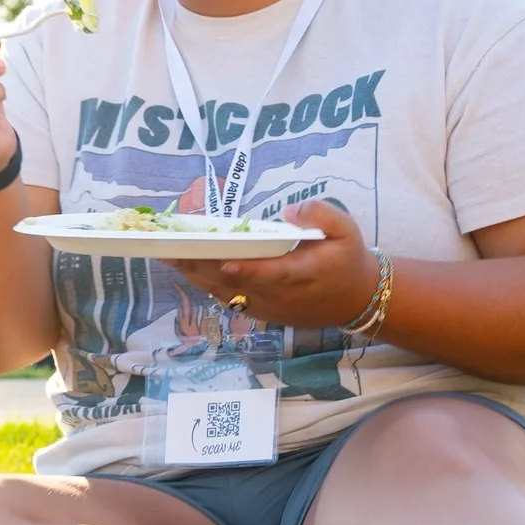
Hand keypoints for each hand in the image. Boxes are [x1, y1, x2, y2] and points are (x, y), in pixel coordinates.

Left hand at [168, 200, 379, 328]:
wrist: (357, 299)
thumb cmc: (348, 258)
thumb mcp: (347, 229)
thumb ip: (321, 215)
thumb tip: (289, 211)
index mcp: (303, 274)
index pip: (272, 274)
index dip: (248, 271)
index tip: (225, 262)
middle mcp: (280, 295)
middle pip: (236, 284)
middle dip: (203, 266)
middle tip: (171, 248)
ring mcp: (268, 307)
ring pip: (225, 293)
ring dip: (196, 275)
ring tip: (167, 255)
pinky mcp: (260, 312)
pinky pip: (227, 299)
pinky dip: (205, 284)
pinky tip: (185, 268)